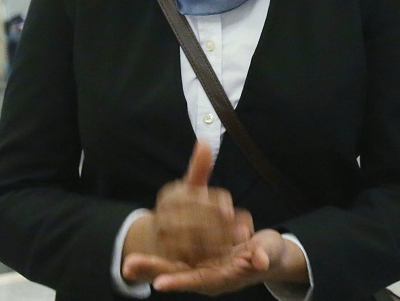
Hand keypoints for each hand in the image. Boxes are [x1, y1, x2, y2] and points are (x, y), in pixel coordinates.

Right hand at [123, 141, 252, 279]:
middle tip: (244, 227)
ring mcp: (164, 237)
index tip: (230, 207)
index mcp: (170, 195)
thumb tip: (205, 142)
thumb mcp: (189, 186)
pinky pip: (190, 256)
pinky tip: (226, 252)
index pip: (193, 198)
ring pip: (194, 239)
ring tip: (240, 238)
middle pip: (194, 220)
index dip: (213, 203)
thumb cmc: (181, 208)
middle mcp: (163, 215)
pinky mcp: (168, 255)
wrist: (155, 237)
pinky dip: (208, 255)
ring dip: (218, 240)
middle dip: (220, 224)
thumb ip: (199, 168)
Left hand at [132, 229, 307, 295]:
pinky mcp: (196, 258)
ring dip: (149, 268)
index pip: (199, 278)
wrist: (265, 256)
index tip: (160, 283)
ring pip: (171, 268)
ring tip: (127, 266)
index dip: (181, 280)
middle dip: (155, 271)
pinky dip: (153, 263)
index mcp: (223, 276)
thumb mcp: (269, 253)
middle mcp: (208, 275)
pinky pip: (172, 259)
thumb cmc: (268, 255)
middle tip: (130, 267)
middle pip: (179, 274)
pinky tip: (133, 263)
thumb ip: (264, 256)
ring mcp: (200, 268)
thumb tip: (260, 260)